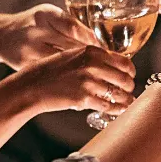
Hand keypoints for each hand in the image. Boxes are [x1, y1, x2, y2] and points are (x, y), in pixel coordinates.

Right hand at [0, 4, 99, 69]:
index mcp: (44, 15)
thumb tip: (98, 41)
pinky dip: (63, 78)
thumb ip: (69, 24)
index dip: (90, 39)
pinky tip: (75, 82)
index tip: (104, 49)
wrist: (1, 36)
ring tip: (94, 76)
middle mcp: (35, 31)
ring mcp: (28, 49)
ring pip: (60, 63)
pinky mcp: (24, 65)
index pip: (73, 26)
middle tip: (104, 67)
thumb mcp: (48, 15)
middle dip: (89, 58)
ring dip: (78, 70)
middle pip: (69, 46)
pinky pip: (49, 74)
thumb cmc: (31, 24)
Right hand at [7, 46, 136, 114]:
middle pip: (124, 78)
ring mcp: (89, 82)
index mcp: (91, 51)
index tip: (130, 76)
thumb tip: (112, 66)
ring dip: (126, 99)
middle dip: (129, 86)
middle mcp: (92, 65)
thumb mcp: (71, 56)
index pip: (123, 61)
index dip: (130, 71)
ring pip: (119, 93)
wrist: (31, 86)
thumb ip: (91, 58)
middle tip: (128, 90)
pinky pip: (108, 106)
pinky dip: (117, 109)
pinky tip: (119, 110)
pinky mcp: (84, 99)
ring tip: (128, 102)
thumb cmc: (49, 71)